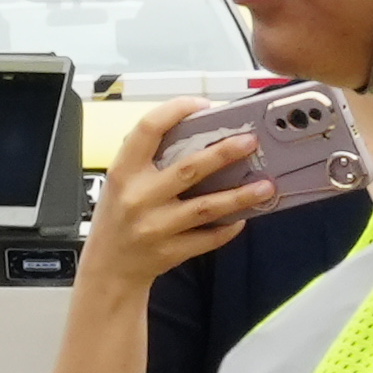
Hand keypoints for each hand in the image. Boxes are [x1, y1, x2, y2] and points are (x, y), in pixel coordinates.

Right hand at [81, 104, 278, 298]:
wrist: (107, 267)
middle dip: (224, 153)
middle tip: (250, 142)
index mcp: (124, 172)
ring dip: (240, 196)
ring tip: (266, 185)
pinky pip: (208, 238)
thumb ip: (146, 160)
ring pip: (207, 207)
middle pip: (189, 168)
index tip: (202, 105)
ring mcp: (156, 227)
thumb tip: (196, 134)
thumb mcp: (120, 182)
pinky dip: (228, 228)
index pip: (148, 129)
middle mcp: (139, 197)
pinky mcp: (171, 251)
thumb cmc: (117, 217)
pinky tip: (242, 218)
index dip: (176, 110)